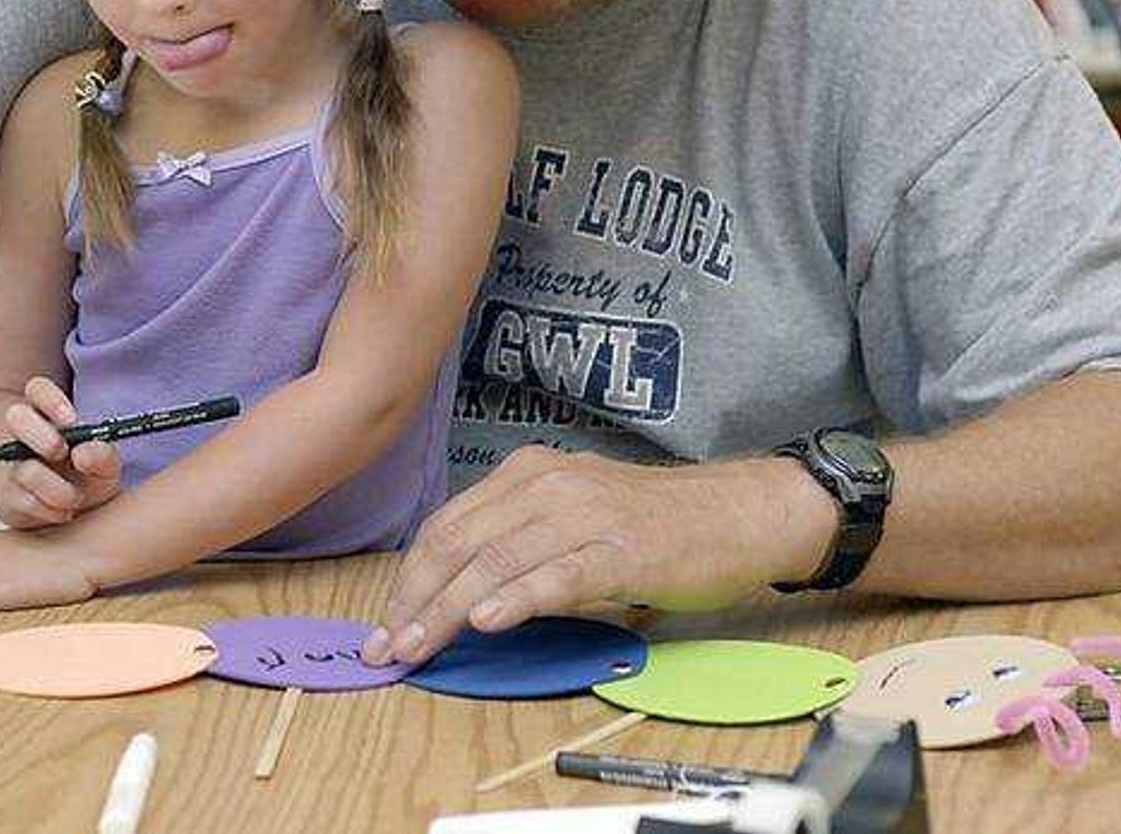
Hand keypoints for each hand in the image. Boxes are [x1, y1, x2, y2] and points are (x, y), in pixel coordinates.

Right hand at [0, 377, 120, 528]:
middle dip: (43, 435)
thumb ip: (104, 456)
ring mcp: (13, 465)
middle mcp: (25, 436)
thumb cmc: (87, 478)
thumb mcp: (105, 465)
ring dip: (56, 487)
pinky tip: (65, 512)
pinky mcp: (8, 496)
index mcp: (48, 415)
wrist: (71, 511)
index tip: (71, 421)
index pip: (38, 390)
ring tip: (74, 497)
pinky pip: (25, 501)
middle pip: (16, 416)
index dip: (52, 401)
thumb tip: (83, 454)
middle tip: (62, 453)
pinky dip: (51, 510)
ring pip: (24, 469)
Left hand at [361, 447, 836, 664]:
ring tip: (417, 647)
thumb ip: (517, 538)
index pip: (446, 526)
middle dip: (413, 600)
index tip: (385, 622)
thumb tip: (455, 590)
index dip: (408, 578)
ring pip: (494, 561)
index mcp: (527, 473)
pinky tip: (484, 622)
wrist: (736, 513)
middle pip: (458, 543)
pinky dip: (513, 599)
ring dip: (446, 610)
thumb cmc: (652, 522)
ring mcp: (582, 514)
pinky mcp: (618, 549)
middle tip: (386, 646)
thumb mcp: (571, 512)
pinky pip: (554, 575)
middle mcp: (547, 484)